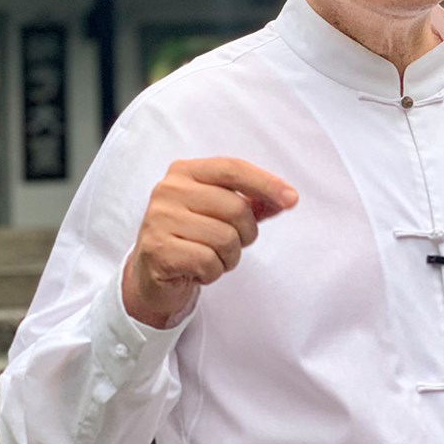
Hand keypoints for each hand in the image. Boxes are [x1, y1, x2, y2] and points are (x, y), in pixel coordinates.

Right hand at [122, 156, 297, 328]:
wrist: (151, 274)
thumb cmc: (191, 237)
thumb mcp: (220, 213)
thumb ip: (252, 203)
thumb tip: (286, 198)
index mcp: (185, 171)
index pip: (233, 169)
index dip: (266, 183)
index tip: (292, 199)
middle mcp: (169, 189)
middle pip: (236, 208)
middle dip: (245, 234)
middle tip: (230, 244)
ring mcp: (159, 218)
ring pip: (225, 238)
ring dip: (228, 257)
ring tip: (211, 257)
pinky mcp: (158, 249)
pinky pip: (208, 262)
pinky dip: (212, 272)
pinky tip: (197, 270)